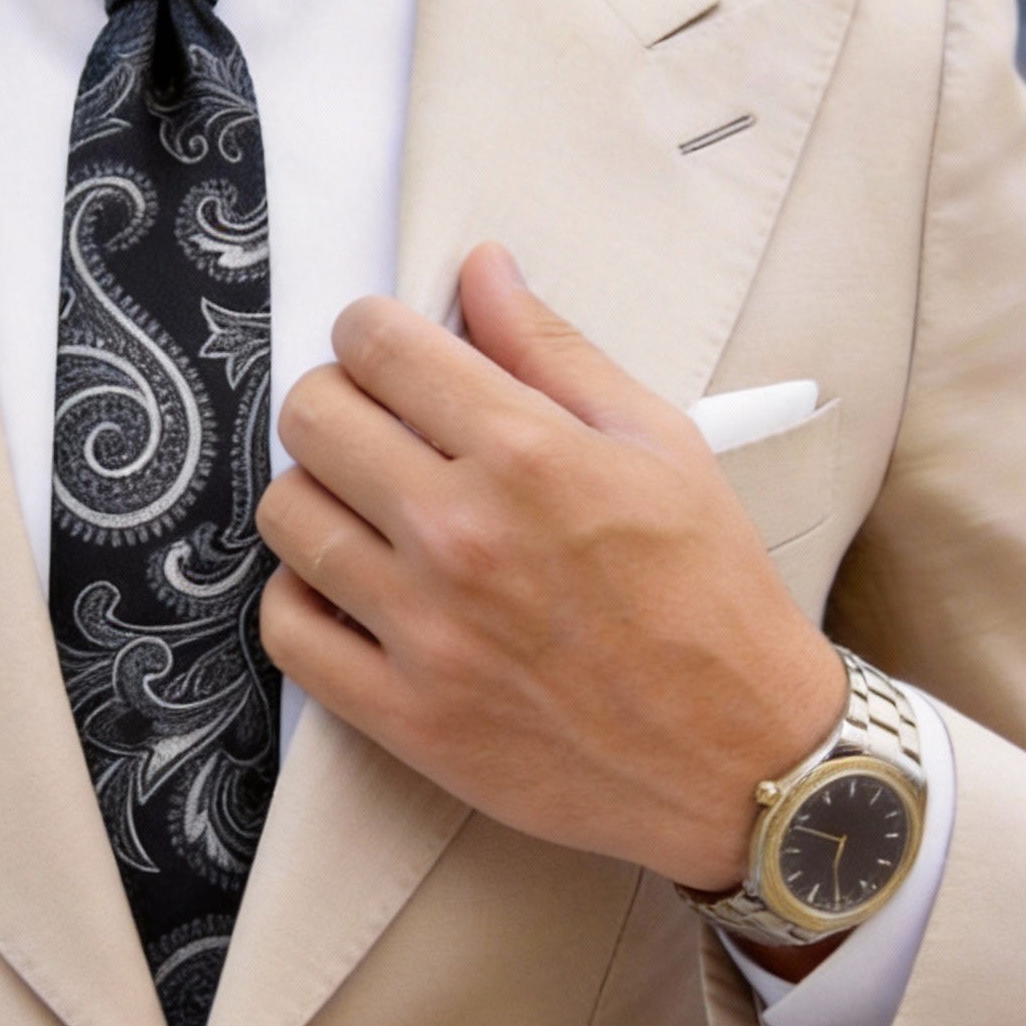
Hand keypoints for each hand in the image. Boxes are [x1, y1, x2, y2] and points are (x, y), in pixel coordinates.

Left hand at [255, 242, 846, 892]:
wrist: (739, 756)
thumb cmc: (708, 595)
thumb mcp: (659, 446)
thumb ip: (555, 352)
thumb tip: (480, 269)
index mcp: (526, 455)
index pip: (379, 347)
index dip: (368, 331)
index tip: (383, 350)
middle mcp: (460, 535)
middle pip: (311, 420)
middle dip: (334, 401)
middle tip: (372, 426)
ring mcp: (423, 630)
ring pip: (285, 517)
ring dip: (313, 495)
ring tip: (363, 509)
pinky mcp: (402, 714)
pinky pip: (286, 630)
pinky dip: (299, 598)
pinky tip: (346, 588)